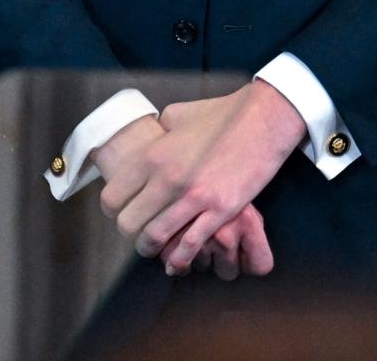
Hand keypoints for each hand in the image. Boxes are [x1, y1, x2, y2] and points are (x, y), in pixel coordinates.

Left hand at [95, 84, 299, 275]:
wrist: (264, 119)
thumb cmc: (222, 114)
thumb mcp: (178, 115)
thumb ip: (159, 133)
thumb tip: (151, 143)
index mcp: (153, 155)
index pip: (112, 197)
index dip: (113, 211)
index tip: (121, 212)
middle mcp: (167, 178)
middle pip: (129, 223)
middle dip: (130, 234)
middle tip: (138, 233)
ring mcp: (194, 197)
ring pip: (154, 238)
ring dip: (150, 249)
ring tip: (155, 249)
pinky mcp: (220, 210)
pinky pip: (190, 245)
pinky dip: (179, 259)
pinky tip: (176, 262)